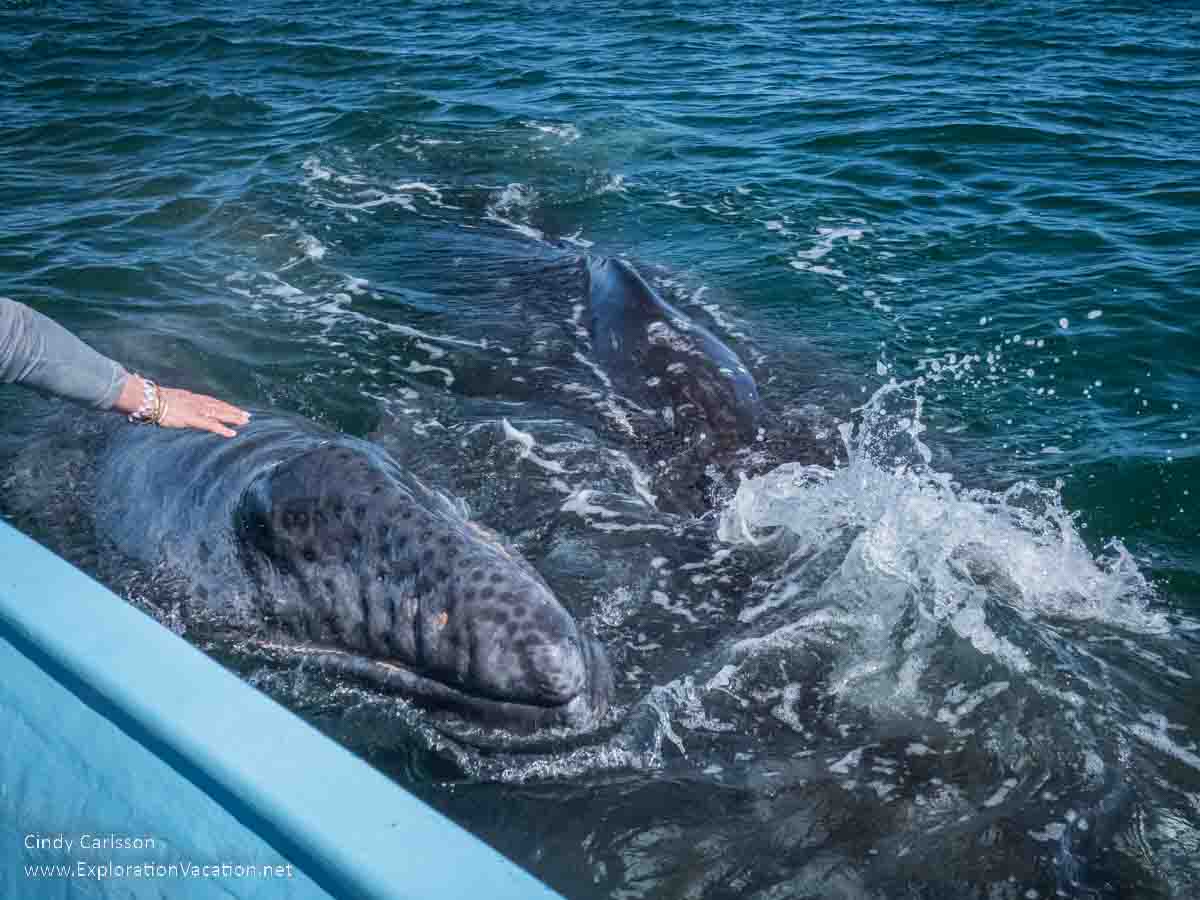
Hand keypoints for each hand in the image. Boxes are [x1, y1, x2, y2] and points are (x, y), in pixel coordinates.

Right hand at [115, 375, 250, 437]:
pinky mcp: (191, 418)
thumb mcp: (167, 400)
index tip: (234, 408)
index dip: (224, 405)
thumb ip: (174, 402)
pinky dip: (222, 429)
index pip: (212, 401)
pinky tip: (232, 434)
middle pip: (219, 406)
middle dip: (233, 411)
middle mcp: (196, 401)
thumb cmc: (151, 399)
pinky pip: (210, 425)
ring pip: (219, 414)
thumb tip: (173, 404)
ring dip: (233, 418)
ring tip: (245, 421)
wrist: (146, 399)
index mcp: (190, 397)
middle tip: (247, 416)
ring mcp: (195, 410)